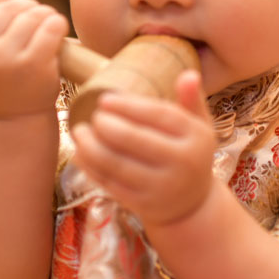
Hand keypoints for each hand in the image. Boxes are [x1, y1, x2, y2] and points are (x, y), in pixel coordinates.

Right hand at [0, 0, 68, 118]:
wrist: (14, 119)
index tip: (9, 9)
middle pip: (9, 6)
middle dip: (26, 7)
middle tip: (34, 21)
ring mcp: (8, 58)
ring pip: (33, 13)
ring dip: (45, 15)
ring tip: (46, 27)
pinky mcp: (35, 64)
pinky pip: (51, 25)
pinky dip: (58, 24)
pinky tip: (57, 32)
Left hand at [71, 70, 214, 226]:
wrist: (192, 205)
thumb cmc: (189, 154)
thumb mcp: (200, 127)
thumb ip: (192, 100)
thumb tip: (188, 73)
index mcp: (197, 138)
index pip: (160, 116)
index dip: (129, 106)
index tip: (104, 99)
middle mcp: (183, 163)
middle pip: (136, 140)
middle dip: (107, 126)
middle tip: (92, 116)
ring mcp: (161, 187)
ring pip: (118, 164)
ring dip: (92, 146)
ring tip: (79, 131)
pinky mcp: (142, 204)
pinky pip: (110, 184)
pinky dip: (91, 167)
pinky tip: (79, 153)